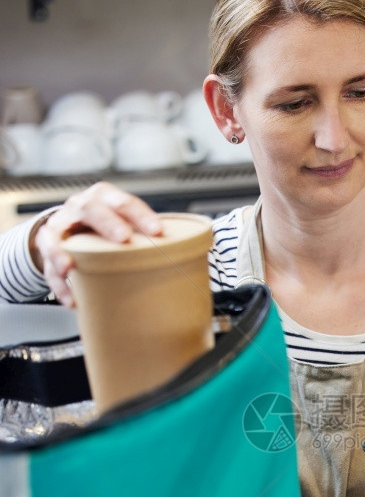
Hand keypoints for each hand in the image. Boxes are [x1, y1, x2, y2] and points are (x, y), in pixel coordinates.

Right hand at [31, 181, 162, 306]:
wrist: (70, 226)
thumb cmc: (106, 225)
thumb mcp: (124, 221)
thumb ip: (146, 233)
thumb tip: (186, 253)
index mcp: (103, 197)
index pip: (122, 201)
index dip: (140, 215)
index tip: (157, 231)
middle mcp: (79, 207)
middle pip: (89, 209)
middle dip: (107, 223)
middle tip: (123, 238)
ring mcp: (60, 227)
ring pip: (54, 236)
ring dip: (62, 252)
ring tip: (71, 267)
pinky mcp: (48, 250)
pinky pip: (48, 267)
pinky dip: (59, 284)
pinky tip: (72, 299)